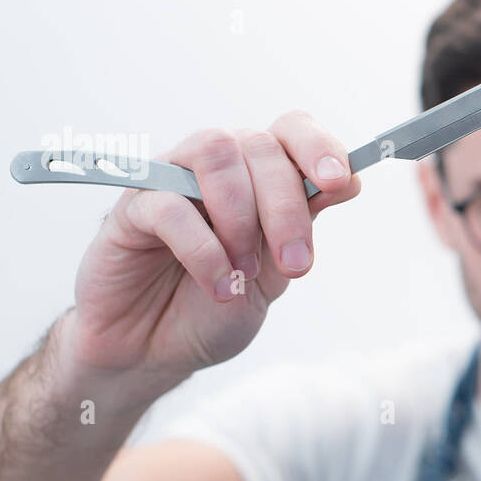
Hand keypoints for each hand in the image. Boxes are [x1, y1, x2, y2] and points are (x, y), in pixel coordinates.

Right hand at [61, 111, 361, 382]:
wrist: (157, 349)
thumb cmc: (216, 306)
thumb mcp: (275, 270)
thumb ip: (304, 223)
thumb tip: (348, 180)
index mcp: (257, 175)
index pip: (291, 130)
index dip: (318, 147)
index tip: (337, 182)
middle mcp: (216, 166)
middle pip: (259, 146)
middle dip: (286, 207)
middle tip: (295, 265)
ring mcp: (170, 179)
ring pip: (215, 154)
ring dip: (241, 216)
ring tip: (246, 272)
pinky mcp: (131, 208)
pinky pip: (169, 206)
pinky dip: (204, 250)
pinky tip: (219, 285)